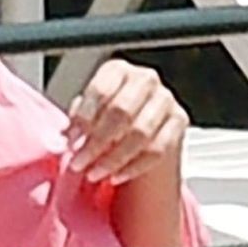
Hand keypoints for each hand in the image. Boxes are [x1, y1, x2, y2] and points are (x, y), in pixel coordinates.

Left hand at [67, 58, 187, 184]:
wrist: (138, 135)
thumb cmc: (107, 121)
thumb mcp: (89, 114)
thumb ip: (79, 120)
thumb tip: (67, 135)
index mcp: (118, 70)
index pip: (101, 90)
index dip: (84, 118)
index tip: (71, 141)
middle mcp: (145, 79)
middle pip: (122, 111)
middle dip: (97, 142)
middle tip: (79, 163)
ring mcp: (165, 99)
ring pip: (141, 133)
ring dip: (114, 158)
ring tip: (94, 174)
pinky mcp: (179, 121)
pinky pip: (158, 149)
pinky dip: (133, 167)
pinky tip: (115, 176)